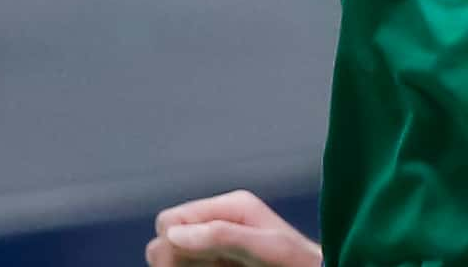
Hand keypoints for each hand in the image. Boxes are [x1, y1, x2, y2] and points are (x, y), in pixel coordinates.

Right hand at [147, 191, 321, 266]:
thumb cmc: (301, 262)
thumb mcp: (268, 247)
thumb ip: (222, 234)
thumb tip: (174, 234)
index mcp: (230, 207)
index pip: (169, 221)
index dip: (171, 243)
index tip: (192, 262)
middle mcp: (220, 223)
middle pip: (166, 239)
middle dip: (173, 258)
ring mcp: (219, 246)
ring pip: (174, 257)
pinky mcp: (220, 264)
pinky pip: (189, 266)